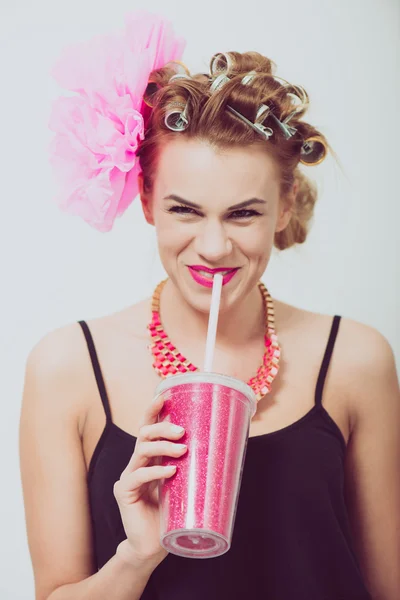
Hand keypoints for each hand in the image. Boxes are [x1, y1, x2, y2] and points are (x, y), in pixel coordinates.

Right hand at [113, 393, 186, 567]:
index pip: (149, 427)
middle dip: (163, 428)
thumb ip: (192, 467)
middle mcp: (137, 462)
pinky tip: (170, 471)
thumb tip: (224, 447)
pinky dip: (155, 471)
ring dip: (163, 446)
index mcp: (151, 457)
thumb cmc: (173, 514)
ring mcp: (128, 476)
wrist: (154, 546)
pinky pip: (137, 475)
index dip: (154, 410)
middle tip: (182, 432)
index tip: (164, 395)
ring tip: (182, 450)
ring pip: (141, 450)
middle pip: (144, 434)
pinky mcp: (124, 492)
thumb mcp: (185, 485)